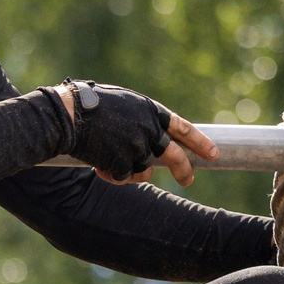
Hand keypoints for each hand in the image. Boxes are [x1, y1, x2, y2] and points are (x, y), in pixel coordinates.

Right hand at [53, 81, 216, 184]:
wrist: (70, 114)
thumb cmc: (91, 104)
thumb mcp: (125, 104)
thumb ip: (141, 119)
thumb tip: (153, 139)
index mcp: (151, 111)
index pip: (184, 129)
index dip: (201, 142)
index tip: (213, 153)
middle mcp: (149, 130)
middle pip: (175, 156)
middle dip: (184, 170)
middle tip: (188, 180)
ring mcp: (136, 148)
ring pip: (144, 171)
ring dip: (131, 171)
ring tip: (109, 160)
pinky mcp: (121, 163)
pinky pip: (122, 176)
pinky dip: (111, 174)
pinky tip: (97, 162)